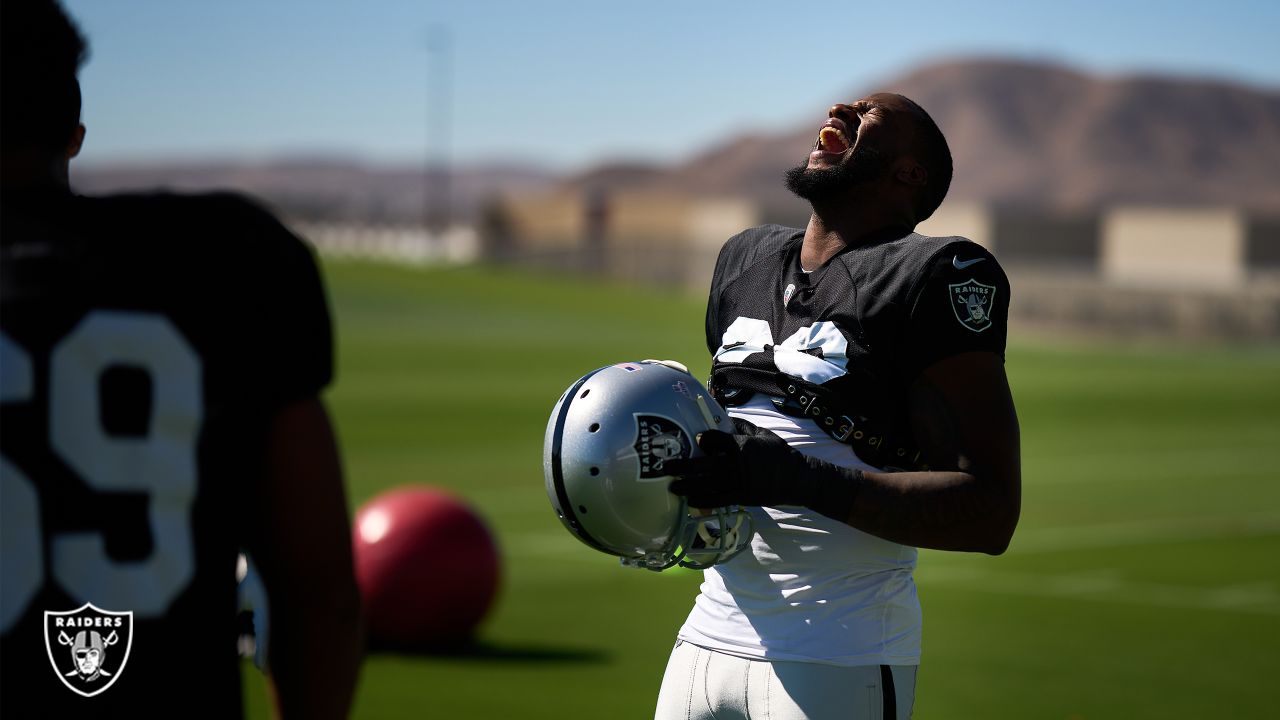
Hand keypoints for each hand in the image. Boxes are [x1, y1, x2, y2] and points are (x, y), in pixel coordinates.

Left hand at [665, 426, 795, 508]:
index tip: (697, 439)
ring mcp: (738, 483)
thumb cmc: (778, 453)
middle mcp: (737, 464)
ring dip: (687, 486)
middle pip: (704, 465)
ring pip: (707, 485)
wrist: (796, 479)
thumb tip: (720, 420)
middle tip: (666, 466)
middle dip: (683, 466)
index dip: (703, 439)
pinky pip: (717, 500)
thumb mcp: (761, 433)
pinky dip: (702, 501)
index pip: (715, 440)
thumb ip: (740, 426)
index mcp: (742, 445)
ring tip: (673, 486)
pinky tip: (690, 501)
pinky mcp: (741, 498)